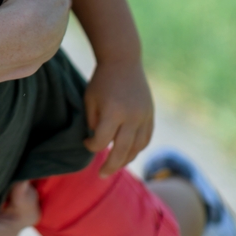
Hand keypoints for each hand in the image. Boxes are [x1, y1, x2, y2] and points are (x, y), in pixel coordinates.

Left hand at [83, 58, 153, 175]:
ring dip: (126, 160)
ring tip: (115, 165)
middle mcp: (131, 116)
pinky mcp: (150, 114)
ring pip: (137, 148)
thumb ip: (93, 122)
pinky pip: (146, 139)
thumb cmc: (101, 81)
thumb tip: (98, 143)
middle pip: (122, 151)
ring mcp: (144, 116)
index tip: (86, 142)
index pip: (102, 141)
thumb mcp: (90, 99)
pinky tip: (128, 153)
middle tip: (101, 175)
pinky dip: (137, 149)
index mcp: (113, 111)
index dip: (92, 146)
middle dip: (111, 166)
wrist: (123, 60)